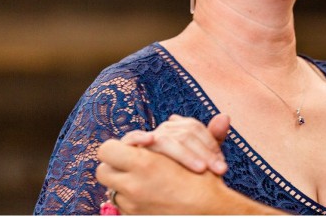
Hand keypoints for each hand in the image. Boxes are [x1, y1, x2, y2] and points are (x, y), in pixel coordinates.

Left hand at [96, 140, 281, 214]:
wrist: (211, 215)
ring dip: (122, 184)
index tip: (137, 148)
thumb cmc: (208, 186)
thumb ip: (205, 135)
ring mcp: (132, 207)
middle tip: (130, 163)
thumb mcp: (204, 155)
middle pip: (102, 171)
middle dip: (113, 167)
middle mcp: (132, 186)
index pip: (107, 150)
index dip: (119, 146)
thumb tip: (223, 117)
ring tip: (139, 179)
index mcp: (144, 164)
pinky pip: (122, 207)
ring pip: (110, 191)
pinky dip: (131, 200)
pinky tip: (149, 195)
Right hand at [117, 113, 229, 174]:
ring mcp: (148, 139)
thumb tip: (225, 116)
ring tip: (201, 169)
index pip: (195, 128)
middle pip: (184, 135)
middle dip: (204, 153)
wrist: (160, 190)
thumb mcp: (201, 158)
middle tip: (219, 171)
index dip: (211, 144)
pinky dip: (138, 136)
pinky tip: (150, 139)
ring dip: (184, 154)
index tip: (222, 165)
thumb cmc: (183, 173)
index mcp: (179, 129)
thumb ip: (213, 138)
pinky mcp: (131, 149)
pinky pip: (131, 138)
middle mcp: (163, 131)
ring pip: (165, 139)